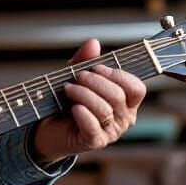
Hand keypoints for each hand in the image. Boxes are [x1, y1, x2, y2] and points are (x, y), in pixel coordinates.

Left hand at [30, 39, 145, 165]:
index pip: (137, 88)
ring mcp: (111, 132)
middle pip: (118, 96)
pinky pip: (93, 127)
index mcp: (126, 102)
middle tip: (77, 76)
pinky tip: (73, 107)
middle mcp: (123, 118)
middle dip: (95, 81)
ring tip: (68, 88)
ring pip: (104, 109)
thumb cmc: (67, 100)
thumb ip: (85, 60)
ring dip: (83, 94)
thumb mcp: (76, 76)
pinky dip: (82, 114)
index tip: (97, 67)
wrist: (49, 126)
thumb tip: (93, 43)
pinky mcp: (95, 142)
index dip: (119, 75)